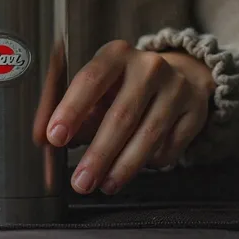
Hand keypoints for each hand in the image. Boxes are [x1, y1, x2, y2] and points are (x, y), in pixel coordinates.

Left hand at [46, 41, 213, 195]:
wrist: (180, 75)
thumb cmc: (125, 84)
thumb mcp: (96, 86)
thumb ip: (69, 110)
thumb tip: (43, 137)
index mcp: (116, 53)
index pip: (90, 80)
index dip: (71, 110)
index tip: (54, 137)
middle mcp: (148, 66)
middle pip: (121, 115)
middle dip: (98, 153)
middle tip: (80, 180)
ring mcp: (176, 87)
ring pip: (148, 135)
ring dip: (123, 166)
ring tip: (104, 184)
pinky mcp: (195, 110)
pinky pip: (169, 147)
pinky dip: (149, 163)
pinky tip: (133, 168)